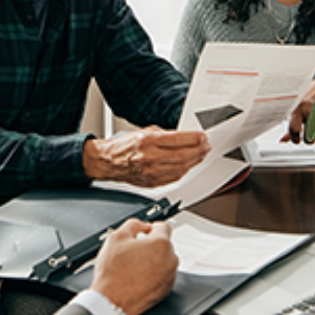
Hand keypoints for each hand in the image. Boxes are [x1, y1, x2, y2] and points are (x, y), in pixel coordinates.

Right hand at [83, 127, 208, 186]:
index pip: (178, 139)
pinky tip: (189, 165)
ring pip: (181, 168)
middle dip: (199, 150)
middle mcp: (150, 157)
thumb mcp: (144, 131)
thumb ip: (164, 134)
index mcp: (147, 141)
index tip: (202, 137)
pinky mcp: (153, 182)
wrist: (108, 162)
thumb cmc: (124, 146)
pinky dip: (184, 171)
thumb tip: (184, 137)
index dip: (194, 138)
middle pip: (183, 155)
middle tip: (206, 146)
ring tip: (200, 155)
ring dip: (195, 161)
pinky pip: (175, 178)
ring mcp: (152, 172)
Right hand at [90, 219, 177, 314]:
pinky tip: (138, 277)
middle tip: (134, 251)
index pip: (164, 227)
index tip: (145, 232)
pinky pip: (163, 276)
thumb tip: (142, 225)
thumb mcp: (116, 237)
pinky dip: (154, 274)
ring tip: (134, 266)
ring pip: (164, 261)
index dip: (151, 227)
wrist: (111, 300)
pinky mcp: (166, 290)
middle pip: (164, 245)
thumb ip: (133, 224)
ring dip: (153, 260)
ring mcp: (170, 276)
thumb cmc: (113, 272)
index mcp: (161, 244)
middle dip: (151, 245)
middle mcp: (170, 259)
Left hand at [284, 73, 314, 143]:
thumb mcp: (299, 107)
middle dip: (309, 139)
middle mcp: (310, 109)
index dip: (295, 138)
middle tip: (309, 132)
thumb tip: (281, 141)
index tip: (297, 138)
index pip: (293, 130)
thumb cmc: (311, 98)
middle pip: (308, 139)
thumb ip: (292, 124)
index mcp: (298, 107)